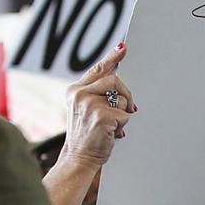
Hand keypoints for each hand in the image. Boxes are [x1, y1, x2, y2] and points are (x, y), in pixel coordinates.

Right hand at [61, 42, 136, 170]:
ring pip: (121, 99)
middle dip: (126, 95)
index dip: (112, 57)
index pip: (97, 69)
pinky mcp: (101, 116)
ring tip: (110, 126)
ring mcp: (90, 104)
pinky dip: (122, 125)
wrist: (79, 157)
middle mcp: (80, 94)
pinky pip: (124, 115)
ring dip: (122, 114)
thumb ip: (98, 95)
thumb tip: (118, 86)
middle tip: (128, 108)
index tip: (122, 47)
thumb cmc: (86, 136)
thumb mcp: (86, 110)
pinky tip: (111, 133)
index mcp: (75, 91)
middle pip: (114, 81)